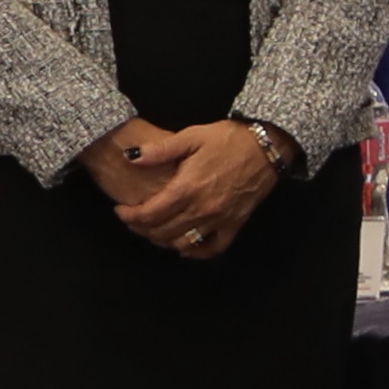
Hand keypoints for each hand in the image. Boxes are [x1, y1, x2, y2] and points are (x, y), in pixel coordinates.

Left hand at [111, 119, 276, 258]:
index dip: (130, 216)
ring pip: (183, 243)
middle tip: (133, 220)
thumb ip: (160, 149)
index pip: (150, 213)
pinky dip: (196, 252)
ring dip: (163, 241)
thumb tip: (130, 157)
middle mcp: (201, 209)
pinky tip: (185, 248)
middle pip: (162, 231)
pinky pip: (213, 248)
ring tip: (153, 231)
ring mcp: (219, 219)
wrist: (267, 146)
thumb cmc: (229, 139)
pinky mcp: (235, 224)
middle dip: (142, 229)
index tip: (121, 211)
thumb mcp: (192, 136)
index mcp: (187, 187)